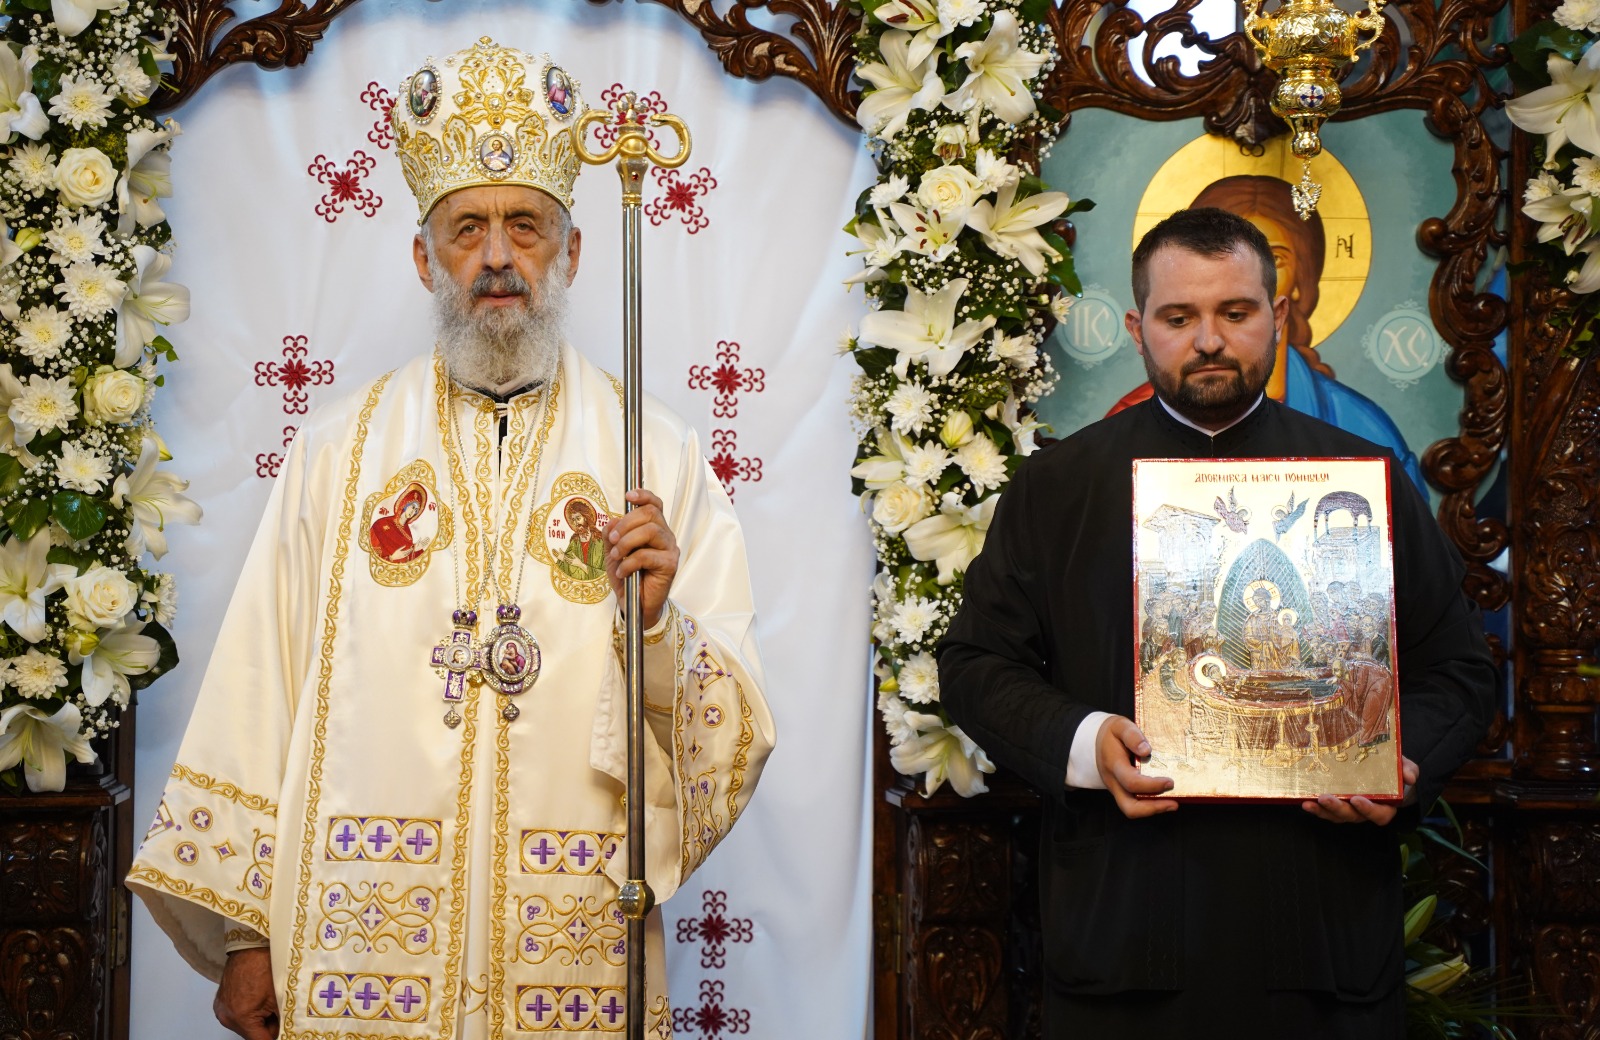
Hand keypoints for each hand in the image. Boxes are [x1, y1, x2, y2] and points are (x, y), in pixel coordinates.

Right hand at [214, 947, 277, 1038]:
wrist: (251, 947)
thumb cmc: (266, 967)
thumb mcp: (278, 998)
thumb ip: (280, 1021)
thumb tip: (284, 1032)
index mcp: (241, 1017)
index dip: (275, 1036)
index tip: (285, 1033)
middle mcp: (227, 1017)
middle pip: (250, 1034)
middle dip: (266, 1028)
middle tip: (280, 1016)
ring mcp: (221, 1010)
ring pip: (244, 1026)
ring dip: (257, 1021)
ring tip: (270, 1005)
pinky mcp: (220, 1003)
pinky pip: (236, 1016)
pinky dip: (248, 1013)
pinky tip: (259, 1001)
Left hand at [605, 488, 678, 628]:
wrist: (634, 604)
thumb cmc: (627, 576)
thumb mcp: (613, 553)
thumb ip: (612, 535)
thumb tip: (612, 521)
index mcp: (654, 528)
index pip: (655, 505)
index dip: (643, 495)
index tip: (628, 496)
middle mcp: (665, 536)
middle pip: (651, 514)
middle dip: (626, 523)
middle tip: (613, 539)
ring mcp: (670, 550)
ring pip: (650, 531)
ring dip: (627, 542)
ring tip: (617, 556)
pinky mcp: (670, 565)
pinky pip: (647, 555)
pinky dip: (629, 563)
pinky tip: (623, 572)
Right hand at [1096, 715, 1177, 818]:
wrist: (1093, 741)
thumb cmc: (1111, 733)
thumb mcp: (1120, 726)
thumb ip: (1132, 735)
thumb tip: (1146, 750)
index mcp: (1114, 765)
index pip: (1131, 782)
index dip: (1152, 786)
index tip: (1170, 782)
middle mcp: (1114, 782)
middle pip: (1129, 807)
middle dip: (1153, 808)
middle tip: (1174, 803)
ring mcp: (1117, 789)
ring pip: (1131, 810)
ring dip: (1153, 810)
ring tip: (1172, 804)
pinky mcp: (1121, 791)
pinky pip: (1134, 804)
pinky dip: (1150, 804)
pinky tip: (1164, 798)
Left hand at [1301, 756, 1418, 825]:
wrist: (1382, 769)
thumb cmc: (1394, 771)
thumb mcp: (1405, 767)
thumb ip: (1408, 770)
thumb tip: (1409, 777)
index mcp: (1386, 806)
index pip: (1379, 815)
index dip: (1368, 810)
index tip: (1357, 800)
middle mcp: (1366, 811)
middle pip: (1353, 816)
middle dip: (1338, 809)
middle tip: (1325, 798)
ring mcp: (1350, 809)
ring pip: (1336, 816)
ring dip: (1322, 811)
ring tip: (1309, 803)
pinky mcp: (1337, 803)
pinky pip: (1326, 810)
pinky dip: (1315, 808)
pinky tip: (1303, 801)